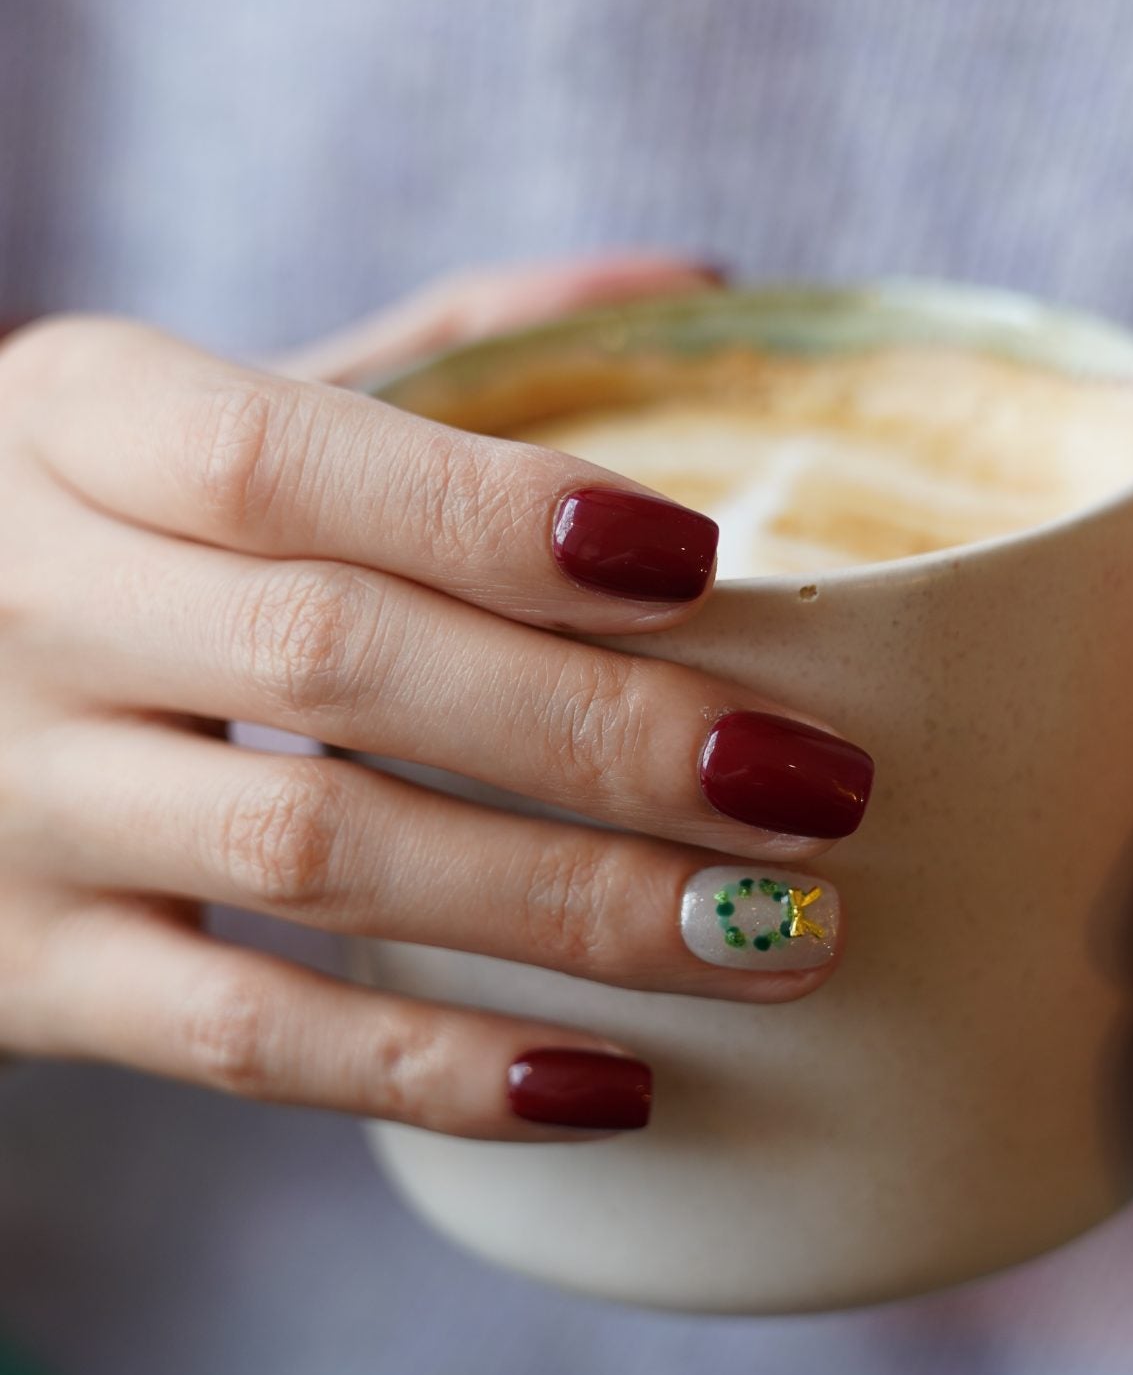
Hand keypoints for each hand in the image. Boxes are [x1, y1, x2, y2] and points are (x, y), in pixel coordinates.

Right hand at [0, 255, 866, 1139]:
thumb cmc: (91, 532)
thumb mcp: (193, 409)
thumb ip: (434, 356)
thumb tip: (697, 287)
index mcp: (80, 422)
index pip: (291, 457)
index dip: (498, 515)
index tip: (702, 564)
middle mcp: (28, 600)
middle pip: (340, 661)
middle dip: (602, 732)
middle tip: (812, 784)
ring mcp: (15, 801)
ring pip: (317, 854)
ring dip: (570, 903)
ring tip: (774, 933)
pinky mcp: (29, 973)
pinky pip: (246, 1040)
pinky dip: (436, 1071)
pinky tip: (608, 1087)